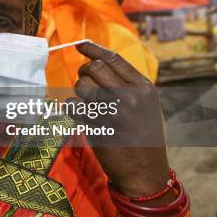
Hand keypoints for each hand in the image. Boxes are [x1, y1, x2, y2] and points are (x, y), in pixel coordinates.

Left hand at [74, 42, 168, 197]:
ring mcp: (112, 111)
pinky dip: (71, 108)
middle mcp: (129, 96)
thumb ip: (126, 84)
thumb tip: (97, 62)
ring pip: (82, 86)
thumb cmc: (143, 136)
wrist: (145, 172)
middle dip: (84, 72)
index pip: (113, 59)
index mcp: (143, 88)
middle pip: (94, 68)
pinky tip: (80, 115)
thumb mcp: (145, 105)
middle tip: (84, 80)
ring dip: (79, 92)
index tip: (80, 45)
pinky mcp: (96, 126)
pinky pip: (72, 106)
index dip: (93, 49)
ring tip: (88, 104)